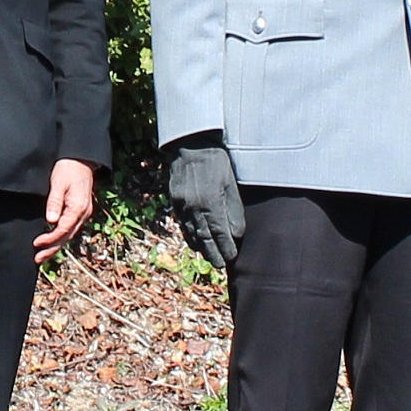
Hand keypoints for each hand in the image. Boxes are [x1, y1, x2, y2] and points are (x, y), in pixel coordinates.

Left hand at [36, 157, 95, 263]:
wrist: (81, 160)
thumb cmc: (68, 169)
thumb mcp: (58, 183)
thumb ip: (54, 201)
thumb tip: (51, 220)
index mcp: (78, 207)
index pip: (63, 229)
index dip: (49, 239)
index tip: (36, 243)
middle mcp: (83, 213)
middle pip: (67, 236)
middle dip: (52, 249)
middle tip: (37, 259)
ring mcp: (83, 213)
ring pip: (69, 234)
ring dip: (56, 246)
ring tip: (42, 256)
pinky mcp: (80, 211)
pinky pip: (71, 229)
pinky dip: (61, 237)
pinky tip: (53, 242)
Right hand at [165, 139, 246, 270]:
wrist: (190, 145)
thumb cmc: (216, 161)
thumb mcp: (231, 183)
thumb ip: (234, 210)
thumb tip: (236, 234)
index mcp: (210, 202)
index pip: (219, 232)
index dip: (226, 247)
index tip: (232, 257)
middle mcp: (193, 207)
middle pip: (204, 237)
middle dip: (213, 253)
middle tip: (221, 265)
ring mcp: (181, 205)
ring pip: (191, 233)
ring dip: (201, 248)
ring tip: (210, 258)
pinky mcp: (174, 201)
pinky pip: (182, 224)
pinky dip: (189, 236)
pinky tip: (195, 243)